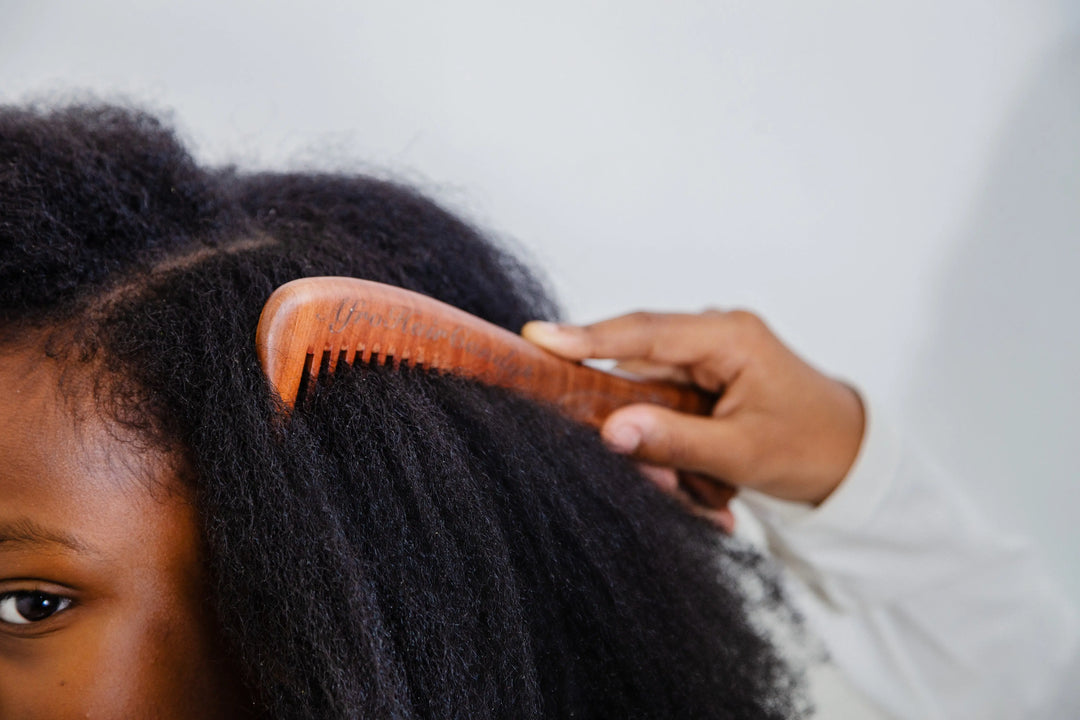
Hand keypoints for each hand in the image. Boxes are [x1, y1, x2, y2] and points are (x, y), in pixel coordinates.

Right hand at [522, 310, 864, 524]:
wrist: (850, 457)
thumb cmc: (811, 446)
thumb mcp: (743, 452)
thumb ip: (675, 440)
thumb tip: (609, 431)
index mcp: (728, 336)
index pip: (643, 332)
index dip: (587, 336)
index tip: (537, 338)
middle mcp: (711, 337)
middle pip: (635, 369)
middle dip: (628, 423)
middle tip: (655, 475)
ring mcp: (704, 359)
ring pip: (644, 397)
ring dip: (657, 447)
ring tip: (704, 490)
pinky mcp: (699, 383)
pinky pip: (660, 412)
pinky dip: (671, 451)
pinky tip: (709, 485)